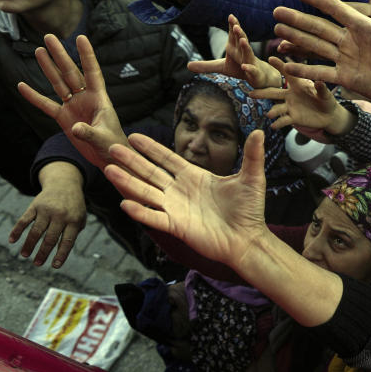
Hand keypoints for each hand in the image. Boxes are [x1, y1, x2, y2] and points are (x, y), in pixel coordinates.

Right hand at [9, 161, 86, 267]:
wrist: (65, 184)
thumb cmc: (73, 207)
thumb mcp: (80, 218)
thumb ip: (73, 233)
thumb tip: (61, 252)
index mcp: (74, 220)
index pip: (67, 241)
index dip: (61, 254)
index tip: (54, 266)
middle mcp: (60, 215)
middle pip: (50, 238)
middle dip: (43, 253)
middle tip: (37, 264)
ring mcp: (47, 210)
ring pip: (36, 231)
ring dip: (29, 245)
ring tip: (25, 255)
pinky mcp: (35, 206)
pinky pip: (24, 220)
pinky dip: (17, 230)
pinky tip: (12, 240)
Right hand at [18, 34, 128, 169]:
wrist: (109, 158)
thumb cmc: (113, 146)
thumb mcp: (103, 139)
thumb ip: (90, 132)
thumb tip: (76, 127)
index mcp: (99, 98)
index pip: (92, 72)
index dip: (87, 55)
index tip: (81, 37)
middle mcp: (85, 98)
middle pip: (70, 72)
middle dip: (60, 55)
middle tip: (49, 36)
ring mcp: (74, 106)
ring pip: (59, 83)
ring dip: (48, 68)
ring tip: (39, 50)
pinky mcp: (64, 118)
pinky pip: (46, 105)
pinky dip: (34, 97)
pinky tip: (22, 86)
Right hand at [104, 131, 268, 270]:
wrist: (248, 239)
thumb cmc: (249, 211)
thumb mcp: (252, 179)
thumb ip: (253, 155)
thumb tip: (261, 132)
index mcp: (194, 176)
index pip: (167, 158)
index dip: (151, 148)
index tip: (134, 136)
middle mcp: (180, 190)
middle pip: (150, 172)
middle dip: (131, 160)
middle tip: (112, 147)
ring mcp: (176, 208)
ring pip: (147, 192)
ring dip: (128, 182)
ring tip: (109, 170)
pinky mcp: (176, 226)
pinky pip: (154, 217)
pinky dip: (140, 211)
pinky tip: (125, 203)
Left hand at [189, 14, 281, 87]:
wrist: (259, 78)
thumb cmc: (240, 68)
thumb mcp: (221, 67)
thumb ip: (206, 65)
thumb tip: (187, 65)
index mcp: (236, 48)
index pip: (234, 35)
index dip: (233, 26)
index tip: (231, 16)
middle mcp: (244, 53)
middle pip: (242, 40)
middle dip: (239, 33)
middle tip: (236, 25)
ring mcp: (250, 62)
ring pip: (249, 53)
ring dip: (246, 46)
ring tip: (242, 40)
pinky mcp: (255, 74)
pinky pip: (252, 70)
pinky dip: (249, 68)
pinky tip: (244, 66)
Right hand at [252, 65, 351, 133]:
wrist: (328, 116)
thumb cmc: (327, 101)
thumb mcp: (326, 95)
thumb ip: (322, 90)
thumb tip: (320, 83)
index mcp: (298, 85)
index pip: (288, 73)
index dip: (279, 66)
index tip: (270, 58)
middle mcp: (290, 94)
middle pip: (274, 93)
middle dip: (262, 93)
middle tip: (250, 93)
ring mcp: (290, 106)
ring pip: (277, 108)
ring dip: (272, 111)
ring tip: (269, 114)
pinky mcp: (293, 118)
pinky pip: (283, 120)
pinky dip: (278, 123)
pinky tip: (273, 125)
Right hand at [271, 0, 370, 117]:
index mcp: (363, 27)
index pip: (336, 9)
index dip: (319, 0)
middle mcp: (350, 40)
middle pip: (319, 27)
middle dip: (298, 19)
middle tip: (277, 11)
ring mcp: (346, 59)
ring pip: (315, 46)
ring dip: (296, 38)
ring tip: (277, 31)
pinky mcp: (345, 77)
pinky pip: (320, 72)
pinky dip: (304, 70)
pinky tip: (287, 67)